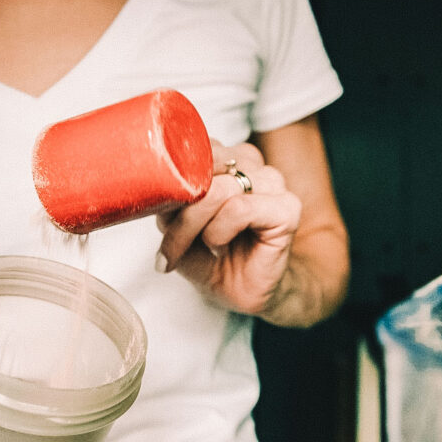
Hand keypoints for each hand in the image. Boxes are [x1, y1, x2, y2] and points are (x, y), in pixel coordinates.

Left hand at [155, 140, 301, 315]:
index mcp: (227, 158)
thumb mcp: (175, 226)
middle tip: (170, 244)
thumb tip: (155, 191)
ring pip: (219, 189)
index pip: (193, 149)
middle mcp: (251, 164)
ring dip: (195, 224)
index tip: (157, 216)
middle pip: (203, 169)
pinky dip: (219, 231)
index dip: (171, 183)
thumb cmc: (210, 257)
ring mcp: (272, 183)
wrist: (240, 291)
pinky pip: (239, 209)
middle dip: (179, 209)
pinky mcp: (287, 208)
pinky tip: (219, 246)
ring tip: (195, 247)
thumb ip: (168, 202)